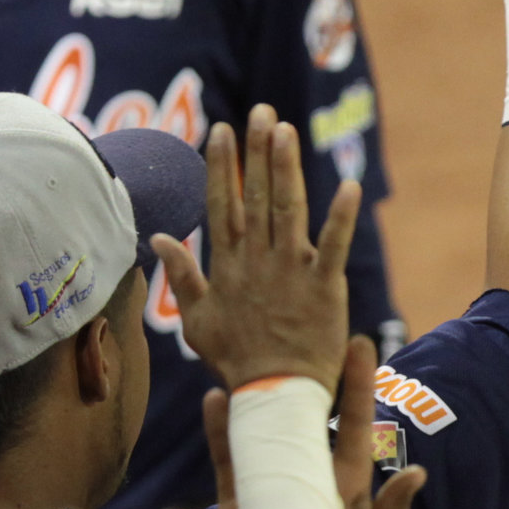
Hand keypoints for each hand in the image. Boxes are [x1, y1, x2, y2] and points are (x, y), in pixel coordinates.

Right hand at [155, 105, 357, 390]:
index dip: (223, 166)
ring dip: (286, 169)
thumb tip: (158, 237)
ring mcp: (290, 272)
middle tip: (261, 112)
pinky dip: (341, 217)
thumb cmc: (236, 361)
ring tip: (286, 130)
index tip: (222, 129)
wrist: (273, 396)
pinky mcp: (323, 288)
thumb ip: (180, 274)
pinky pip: (333, 246)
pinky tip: (349, 187)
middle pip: (256, 196)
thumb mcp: (196, 319)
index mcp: (228, 266)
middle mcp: (258, 261)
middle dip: (257, 152)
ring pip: (287, 210)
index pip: (223, 205)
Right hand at [202, 334, 428, 508]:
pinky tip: (217, 401)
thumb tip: (417, 473)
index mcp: (348, 483)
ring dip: (259, 396)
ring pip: (265, 428)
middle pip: (308, 415)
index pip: (355, 424)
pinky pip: (230, 459)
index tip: (359, 343)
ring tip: (253, 356)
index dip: (358, 385)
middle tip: (302, 329)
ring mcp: (272, 483)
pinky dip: (222, 431)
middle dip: (307, 375)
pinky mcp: (239, 502)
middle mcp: (310, 474)